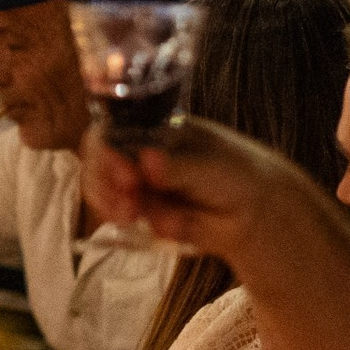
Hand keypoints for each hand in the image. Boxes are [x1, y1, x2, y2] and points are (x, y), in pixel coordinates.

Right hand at [80, 116, 289, 258]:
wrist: (251, 213)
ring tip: (131, 215)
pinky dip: (119, 218)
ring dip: (110, 202)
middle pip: (98, 156)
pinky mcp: (134, 208)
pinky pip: (113, 212)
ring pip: (99, 186)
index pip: (114, 127)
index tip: (124, 175)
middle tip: (126, 204)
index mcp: (153, 127)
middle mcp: (136, 149)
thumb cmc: (234, 175)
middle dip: (105, 181)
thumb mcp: (210, 166)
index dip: (109, 149)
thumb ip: (178, 167)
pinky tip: (134, 221)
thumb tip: (148, 161)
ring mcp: (133, 179)